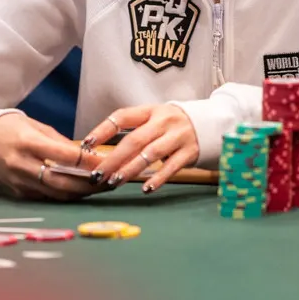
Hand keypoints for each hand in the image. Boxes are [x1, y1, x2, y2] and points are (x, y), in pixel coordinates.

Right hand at [0, 112, 99, 200]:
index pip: (63, 156)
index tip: (106, 161)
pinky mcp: (19, 192)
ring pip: (57, 194)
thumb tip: (85, 154)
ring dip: (81, 193)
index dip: (87, 161)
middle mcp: (22, 165)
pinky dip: (66, 194)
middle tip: (110, 180)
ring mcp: (20, 182)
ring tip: (101, 187)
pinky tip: (81, 190)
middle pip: (62, 182)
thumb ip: (59, 142)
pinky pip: (47, 196)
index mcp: (27, 143)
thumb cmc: (9, 128)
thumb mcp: (35, 126)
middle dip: (89, 184)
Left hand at [82, 104, 198, 192]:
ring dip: (130, 169)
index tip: (86, 144)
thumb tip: (103, 151)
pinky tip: (145, 188)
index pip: (122, 117)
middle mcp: (163, 121)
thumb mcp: (156, 119)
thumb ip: (136, 130)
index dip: (103, 130)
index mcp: (151, 111)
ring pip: (150, 154)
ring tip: (115, 181)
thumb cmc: (174, 125)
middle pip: (134, 140)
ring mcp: (178, 136)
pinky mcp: (190, 152)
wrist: (211, 123)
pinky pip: (171, 167)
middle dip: (113, 159)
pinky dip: (157, 178)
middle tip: (97, 174)